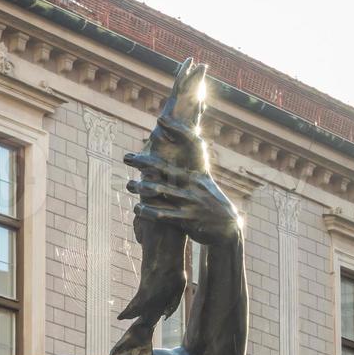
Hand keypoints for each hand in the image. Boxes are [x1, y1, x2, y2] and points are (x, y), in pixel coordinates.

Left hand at [125, 149, 239, 245]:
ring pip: (161, 192)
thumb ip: (187, 174)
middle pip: (163, 171)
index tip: (156, 126)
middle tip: (126, 157)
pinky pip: (164, 215)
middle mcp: (191, 187)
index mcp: (195, 177)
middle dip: (144, 163)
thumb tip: (172, 164)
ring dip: (142, 188)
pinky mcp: (186, 221)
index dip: (163, 145)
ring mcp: (189, 203)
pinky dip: (149, 212)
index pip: (177, 157)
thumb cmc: (210, 204)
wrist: (227, 228)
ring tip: (128, 184)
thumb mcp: (203, 186)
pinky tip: (138, 208)